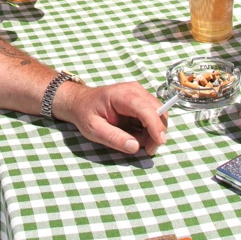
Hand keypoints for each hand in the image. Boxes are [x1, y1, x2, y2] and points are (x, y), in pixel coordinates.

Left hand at [53, 81, 167, 154]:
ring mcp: (139, 93)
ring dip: (152, 132)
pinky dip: (149, 128)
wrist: (81, 101)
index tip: (160, 142)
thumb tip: (135, 146)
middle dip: (156, 132)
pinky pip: (153, 115)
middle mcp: (134, 90)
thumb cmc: (85, 114)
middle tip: (145, 149)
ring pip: (158, 114)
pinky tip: (133, 133)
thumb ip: (113, 138)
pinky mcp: (141, 100)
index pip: (145, 109)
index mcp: (121, 95)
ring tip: (133, 139)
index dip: (156, 126)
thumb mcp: (93, 129)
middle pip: (157, 111)